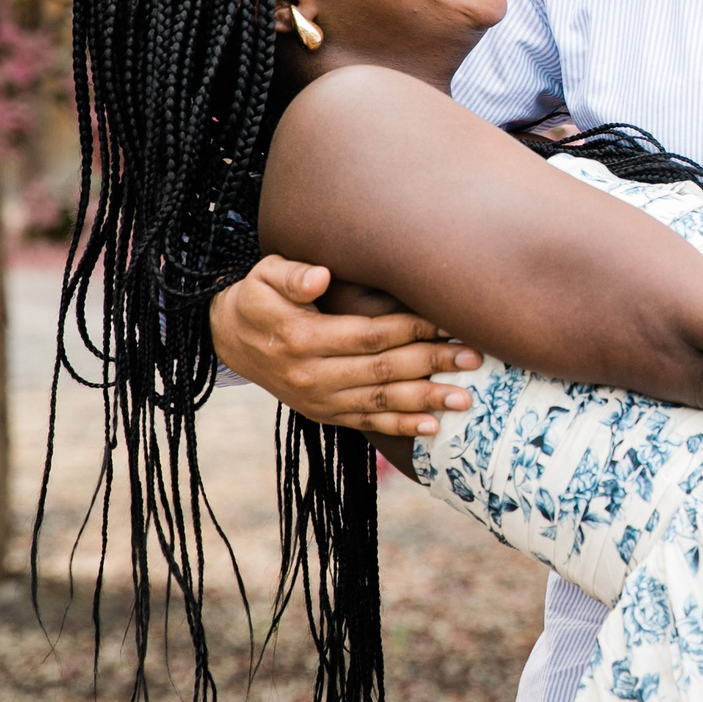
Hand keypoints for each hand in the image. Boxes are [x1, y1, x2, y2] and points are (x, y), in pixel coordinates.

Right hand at [208, 255, 481, 437]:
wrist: (228, 339)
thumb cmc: (257, 297)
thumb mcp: (263, 275)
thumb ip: (292, 275)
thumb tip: (321, 277)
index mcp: (303, 337)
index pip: (369, 334)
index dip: (411, 328)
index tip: (449, 321)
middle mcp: (312, 374)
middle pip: (383, 369)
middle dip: (432, 363)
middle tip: (474, 357)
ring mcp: (319, 399)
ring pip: (381, 401)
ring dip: (426, 400)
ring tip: (466, 398)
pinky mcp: (323, 413)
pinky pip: (366, 423)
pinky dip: (400, 426)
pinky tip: (433, 426)